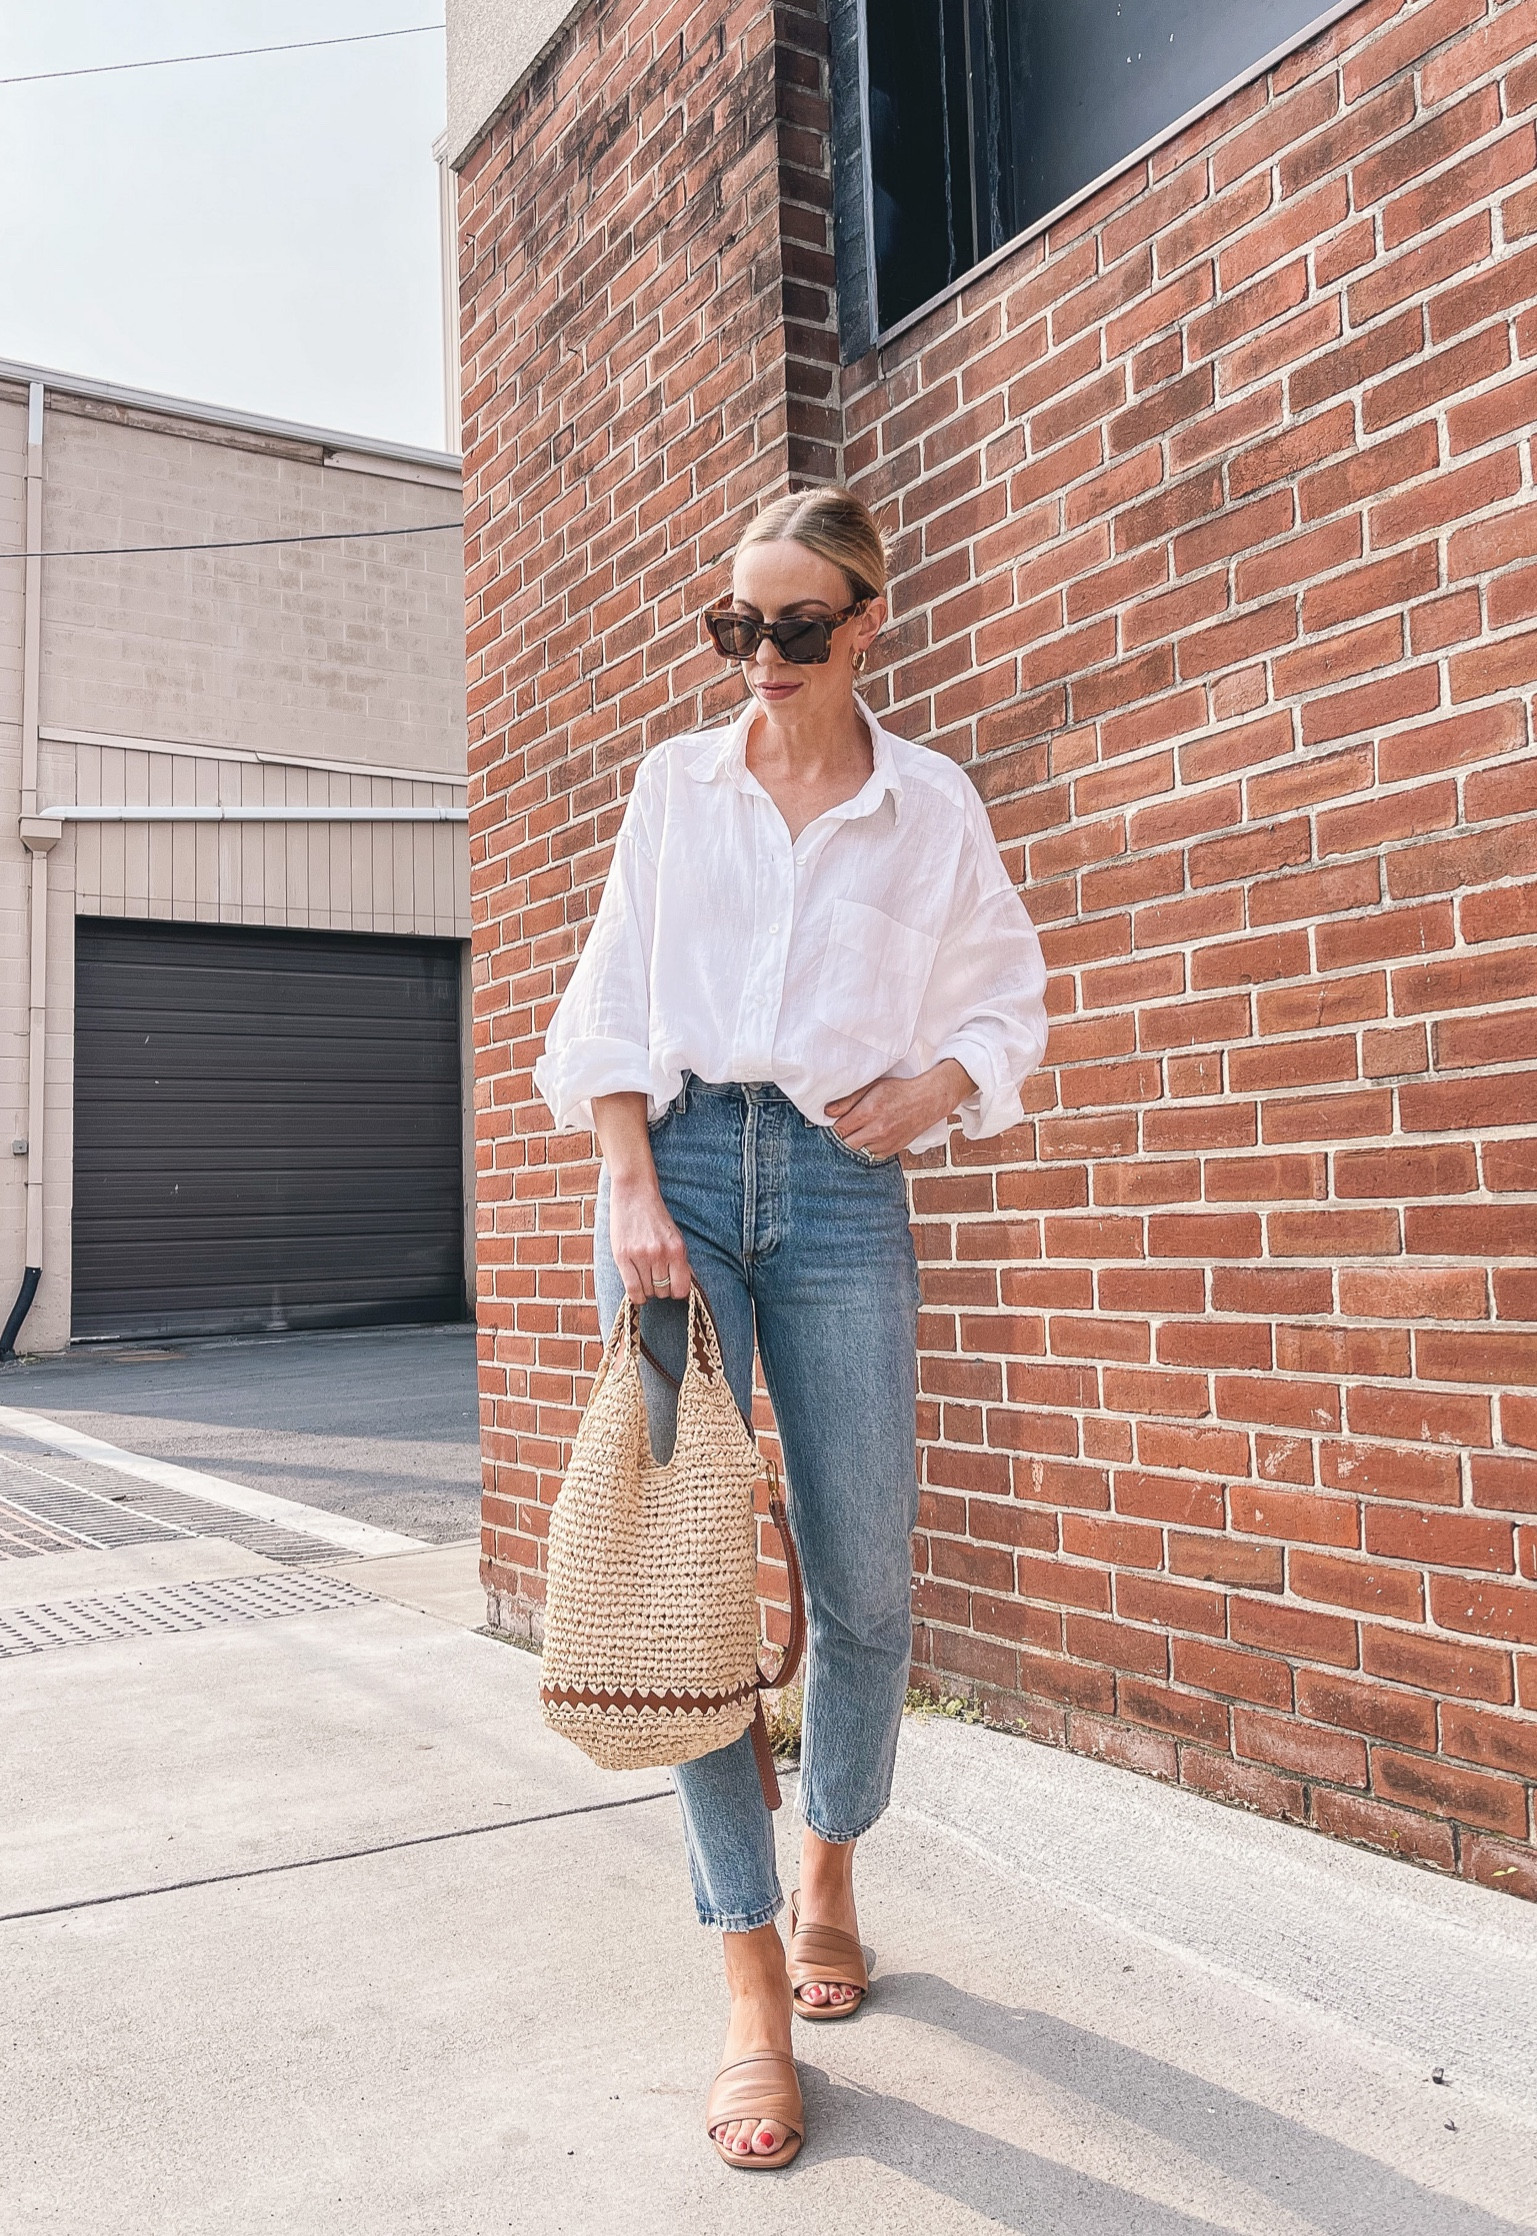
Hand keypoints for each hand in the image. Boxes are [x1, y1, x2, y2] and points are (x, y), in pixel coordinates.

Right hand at [590, 1090, 694, 1301]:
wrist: (635, 1193)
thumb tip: (684, 1288)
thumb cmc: (656, 1217)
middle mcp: (660, 1254)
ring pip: (648, 1291)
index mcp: (678, 1249)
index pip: (681, 1289)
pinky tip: (637, 1292)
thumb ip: (680, 1262)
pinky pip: (632, 1289)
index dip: (676, 1291)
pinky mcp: (622, 1255)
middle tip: (656, 1277)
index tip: (671, 1286)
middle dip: (660, 1288)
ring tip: (645, 1275)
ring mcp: (641, 1255)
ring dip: (647, 1288)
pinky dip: (636, 1296)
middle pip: (663, 1291)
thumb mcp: (675, 1236)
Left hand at [825, 1058, 975, 1159]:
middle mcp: (876, 1131)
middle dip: (840, 1138)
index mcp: (869, 1112)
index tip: (832, 1124)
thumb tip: (827, 1112)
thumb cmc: (897, 1091)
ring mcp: (884, 1143)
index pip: (839, 1129)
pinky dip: (866, 1149)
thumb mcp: (871, 1088)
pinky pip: (870, 1156)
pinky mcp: (891, 1151)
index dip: (832, 1127)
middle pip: (845, 1144)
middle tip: (841, 1130)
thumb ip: (848, 1100)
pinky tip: (868, 1138)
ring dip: (853, 1145)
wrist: (926, 1101)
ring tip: (856, 1133)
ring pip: (857, 1152)